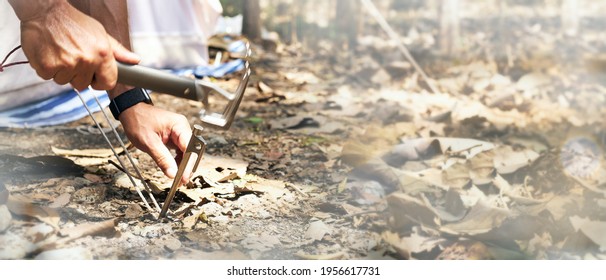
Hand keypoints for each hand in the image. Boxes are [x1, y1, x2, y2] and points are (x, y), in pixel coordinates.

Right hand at [13, 0, 138, 90]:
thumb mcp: (100, 33)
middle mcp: (86, 60)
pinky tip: (49, 53)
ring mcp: (67, 64)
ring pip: (65, 81)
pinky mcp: (48, 67)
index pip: (108, 83)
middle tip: (72, 57)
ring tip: (60, 52)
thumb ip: (118, 51)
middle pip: (83, 84)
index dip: (100, 82)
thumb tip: (135, 60)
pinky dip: (47, 69)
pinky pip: (48, 77)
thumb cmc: (73, 22)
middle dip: (77, 75)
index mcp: (102, 53)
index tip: (94, 77)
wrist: (45, 11)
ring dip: (61, 71)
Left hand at [118, 103, 192, 183]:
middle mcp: (182, 128)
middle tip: (181, 181)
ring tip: (178, 179)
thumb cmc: (138, 121)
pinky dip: (178, 161)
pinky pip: (181, 152)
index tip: (184, 176)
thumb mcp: (149, 142)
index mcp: (179, 125)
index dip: (189, 163)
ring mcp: (179, 133)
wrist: (131, 111)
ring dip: (183, 166)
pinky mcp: (175, 137)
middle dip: (187, 166)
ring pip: (187, 153)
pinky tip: (174, 169)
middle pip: (191, 151)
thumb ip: (162, 159)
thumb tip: (172, 173)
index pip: (190, 147)